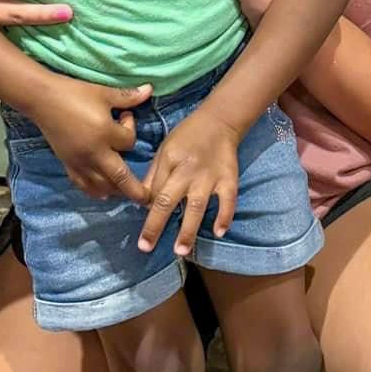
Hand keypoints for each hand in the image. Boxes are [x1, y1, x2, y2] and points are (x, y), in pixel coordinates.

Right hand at [29, 78, 152, 203]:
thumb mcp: (103, 93)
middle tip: (148, 200)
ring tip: (125, 191)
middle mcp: (94, 153)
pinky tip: (102, 193)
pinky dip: (94, 191)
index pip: (129, 141)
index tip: (126, 115)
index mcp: (105, 134)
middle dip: (135, 190)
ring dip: (116, 190)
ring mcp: (80, 162)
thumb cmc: (74, 94)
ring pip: (102, 186)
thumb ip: (127, 97)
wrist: (42, 100)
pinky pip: (83, 184)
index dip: (132, 127)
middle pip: (120, 178)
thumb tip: (149, 89)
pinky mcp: (68, 164)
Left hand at [138, 106, 242, 256]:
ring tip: (181, 251)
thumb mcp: (164, 150)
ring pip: (197, 206)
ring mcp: (210, 177)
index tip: (141, 232)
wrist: (219, 121)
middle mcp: (187, 172)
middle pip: (169, 201)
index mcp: (169, 162)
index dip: (146, 211)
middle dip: (156, 225)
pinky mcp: (229, 179)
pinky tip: (219, 232)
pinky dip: (225, 216)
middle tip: (146, 247)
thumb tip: (142, 201)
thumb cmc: (187, 136)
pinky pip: (228, 201)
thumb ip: (154, 175)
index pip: (154, 191)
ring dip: (188, 229)